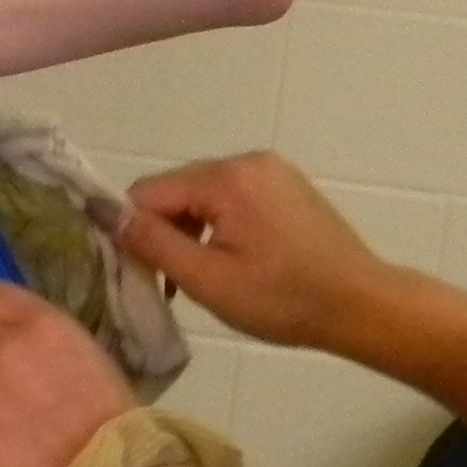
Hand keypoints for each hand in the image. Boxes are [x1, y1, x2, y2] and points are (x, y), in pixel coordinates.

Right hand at [123, 152, 392, 354]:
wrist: (362, 306)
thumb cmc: (283, 300)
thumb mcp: (208, 280)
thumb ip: (153, 243)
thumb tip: (105, 212)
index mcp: (226, 178)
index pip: (148, 192)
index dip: (133, 232)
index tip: (139, 274)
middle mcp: (248, 161)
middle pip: (176, 189)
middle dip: (164, 231)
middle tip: (172, 283)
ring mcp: (272, 171)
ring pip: (203, 195)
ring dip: (191, 231)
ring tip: (203, 277)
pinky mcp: (287, 186)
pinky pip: (233, 198)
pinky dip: (220, 226)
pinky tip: (232, 262)